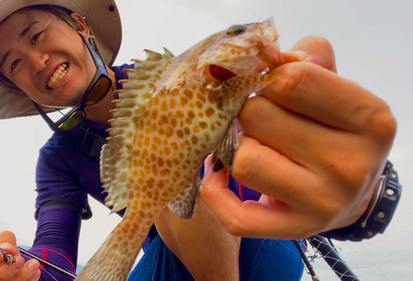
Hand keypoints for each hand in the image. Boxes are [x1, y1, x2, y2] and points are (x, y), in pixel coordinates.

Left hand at [200, 36, 396, 238]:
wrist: (351, 191)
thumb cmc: (335, 130)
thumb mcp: (337, 88)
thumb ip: (309, 61)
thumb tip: (269, 56)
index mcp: (369, 119)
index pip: (293, 80)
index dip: (267, 77)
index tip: (265, 85)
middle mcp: (350, 165)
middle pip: (258, 117)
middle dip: (248, 110)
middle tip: (257, 118)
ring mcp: (323, 203)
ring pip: (243, 160)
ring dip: (234, 147)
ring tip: (247, 143)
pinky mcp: (294, 230)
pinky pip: (234, 216)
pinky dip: (214, 191)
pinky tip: (221, 174)